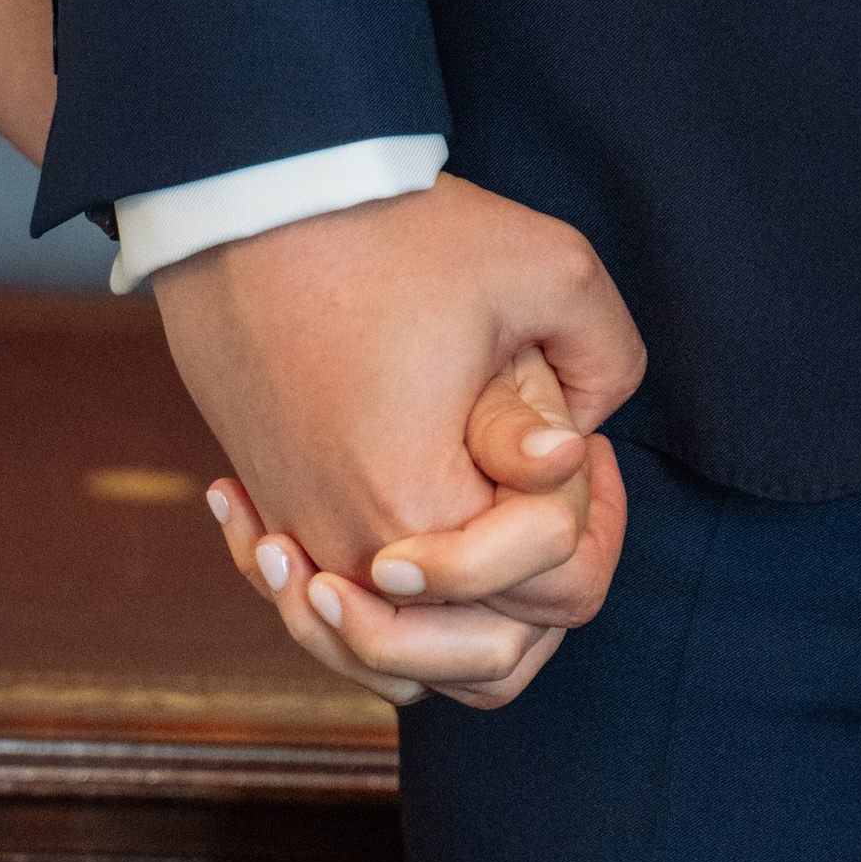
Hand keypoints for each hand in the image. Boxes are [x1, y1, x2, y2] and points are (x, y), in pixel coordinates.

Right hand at [158, 175, 642, 709]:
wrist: (251, 196)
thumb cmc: (396, 230)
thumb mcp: (548, 267)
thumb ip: (608, 359)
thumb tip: (579, 447)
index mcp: (425, 509)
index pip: (559, 590)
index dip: (592, 516)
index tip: (573, 441)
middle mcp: (354, 549)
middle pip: (488, 663)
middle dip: (538, 591)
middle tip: (541, 488)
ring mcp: (304, 536)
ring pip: (400, 664)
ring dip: (456, 629)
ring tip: (484, 542)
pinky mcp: (273, 508)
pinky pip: (328, 617)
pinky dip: (371, 607)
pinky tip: (392, 540)